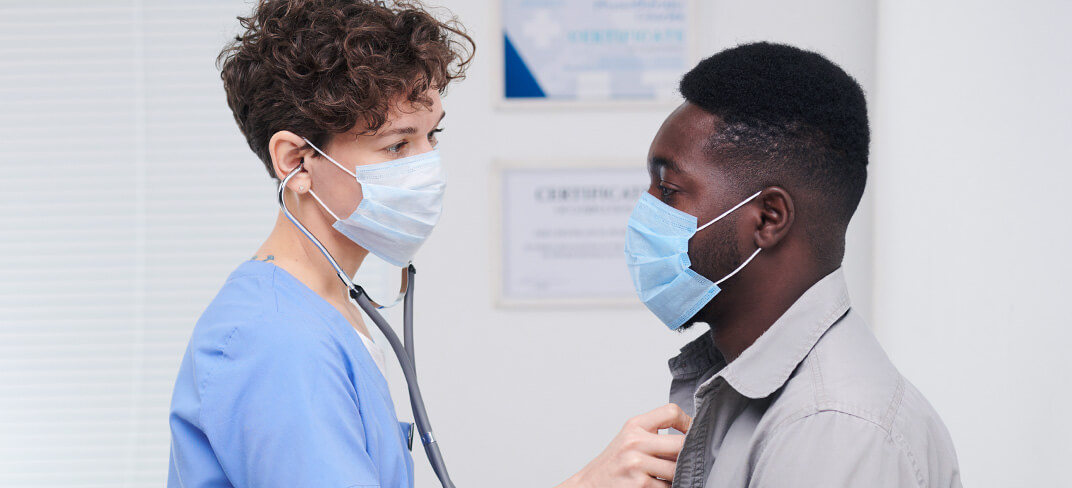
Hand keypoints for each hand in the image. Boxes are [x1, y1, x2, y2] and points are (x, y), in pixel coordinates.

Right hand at [557, 403, 691, 487]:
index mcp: (635, 426)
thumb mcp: (630, 438)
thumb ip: (654, 433)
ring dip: (675, 475)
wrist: (591, 484)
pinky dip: (665, 487)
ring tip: (662, 474)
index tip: (691, 432)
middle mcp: (635, 442)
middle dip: (686, 455)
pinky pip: (668, 487)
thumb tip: (690, 438)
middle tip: (685, 460)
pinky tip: (654, 484)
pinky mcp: (640, 485)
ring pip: (677, 470)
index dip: (688, 422)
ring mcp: (637, 464)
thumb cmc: (614, 463)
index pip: (670, 412)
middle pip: (681, 444)